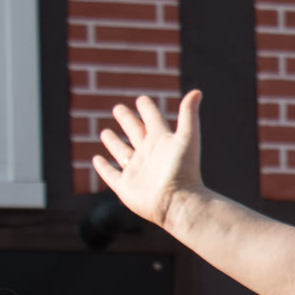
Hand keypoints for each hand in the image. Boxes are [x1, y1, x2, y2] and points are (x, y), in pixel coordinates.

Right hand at [94, 91, 207, 232]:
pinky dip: (103, 168)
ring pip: (122, 153)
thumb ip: (188, 114)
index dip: (148, 109)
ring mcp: (136, 171)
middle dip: (127, 120)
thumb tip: (197, 91)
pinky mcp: (125, 187)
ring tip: (105, 132)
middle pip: (135, 133)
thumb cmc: (184, 170)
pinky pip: (111, 175)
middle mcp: (149, 155)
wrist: (178, 202)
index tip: (142, 99)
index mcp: (162, 141)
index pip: (153, 120)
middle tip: (118, 108)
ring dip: (113, 143)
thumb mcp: (187, 137)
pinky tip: (97, 159)